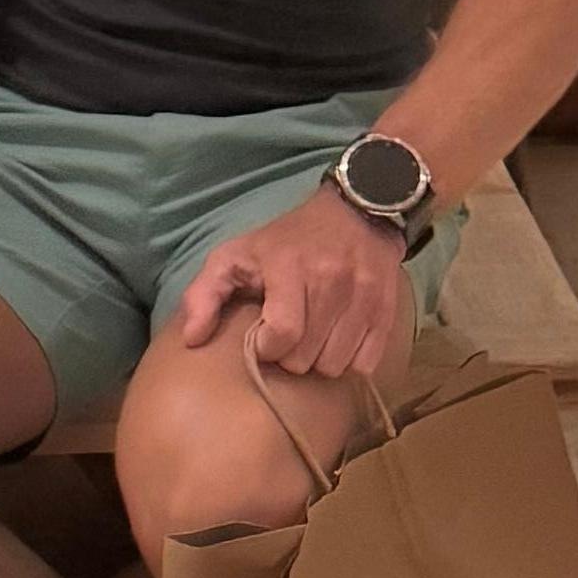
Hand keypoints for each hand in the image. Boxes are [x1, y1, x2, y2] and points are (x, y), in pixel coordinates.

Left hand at [180, 185, 415, 381]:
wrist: (356, 212)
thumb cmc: (286, 241)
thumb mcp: (234, 255)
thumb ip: (204, 294)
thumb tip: (191, 340)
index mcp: (289, 268)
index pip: (281, 335)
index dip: (268, 347)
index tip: (264, 337)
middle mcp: (331, 281)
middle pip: (306, 359)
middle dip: (291, 356)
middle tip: (289, 334)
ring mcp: (363, 296)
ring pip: (336, 366)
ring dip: (319, 360)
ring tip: (313, 336)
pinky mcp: (386, 311)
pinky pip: (365, 363)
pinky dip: (350, 360)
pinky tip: (338, 339)